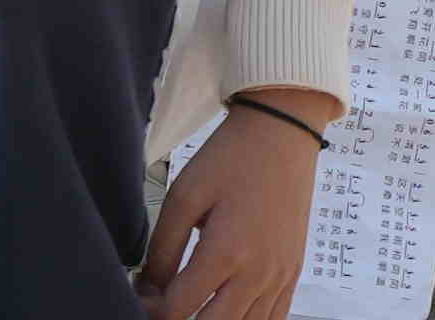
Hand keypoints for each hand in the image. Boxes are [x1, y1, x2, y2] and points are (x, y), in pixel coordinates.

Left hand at [145, 94, 331, 319]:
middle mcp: (257, 273)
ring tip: (192, 305)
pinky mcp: (293, 272)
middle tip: (162, 304)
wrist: (283, 133)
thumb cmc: (231, 158)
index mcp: (226, 252)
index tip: (141, 292)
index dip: (150, 308)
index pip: (177, 308)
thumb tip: (149, 287)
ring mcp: (280, 276)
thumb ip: (163, 249)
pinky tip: (225, 312)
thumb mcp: (184, 196)